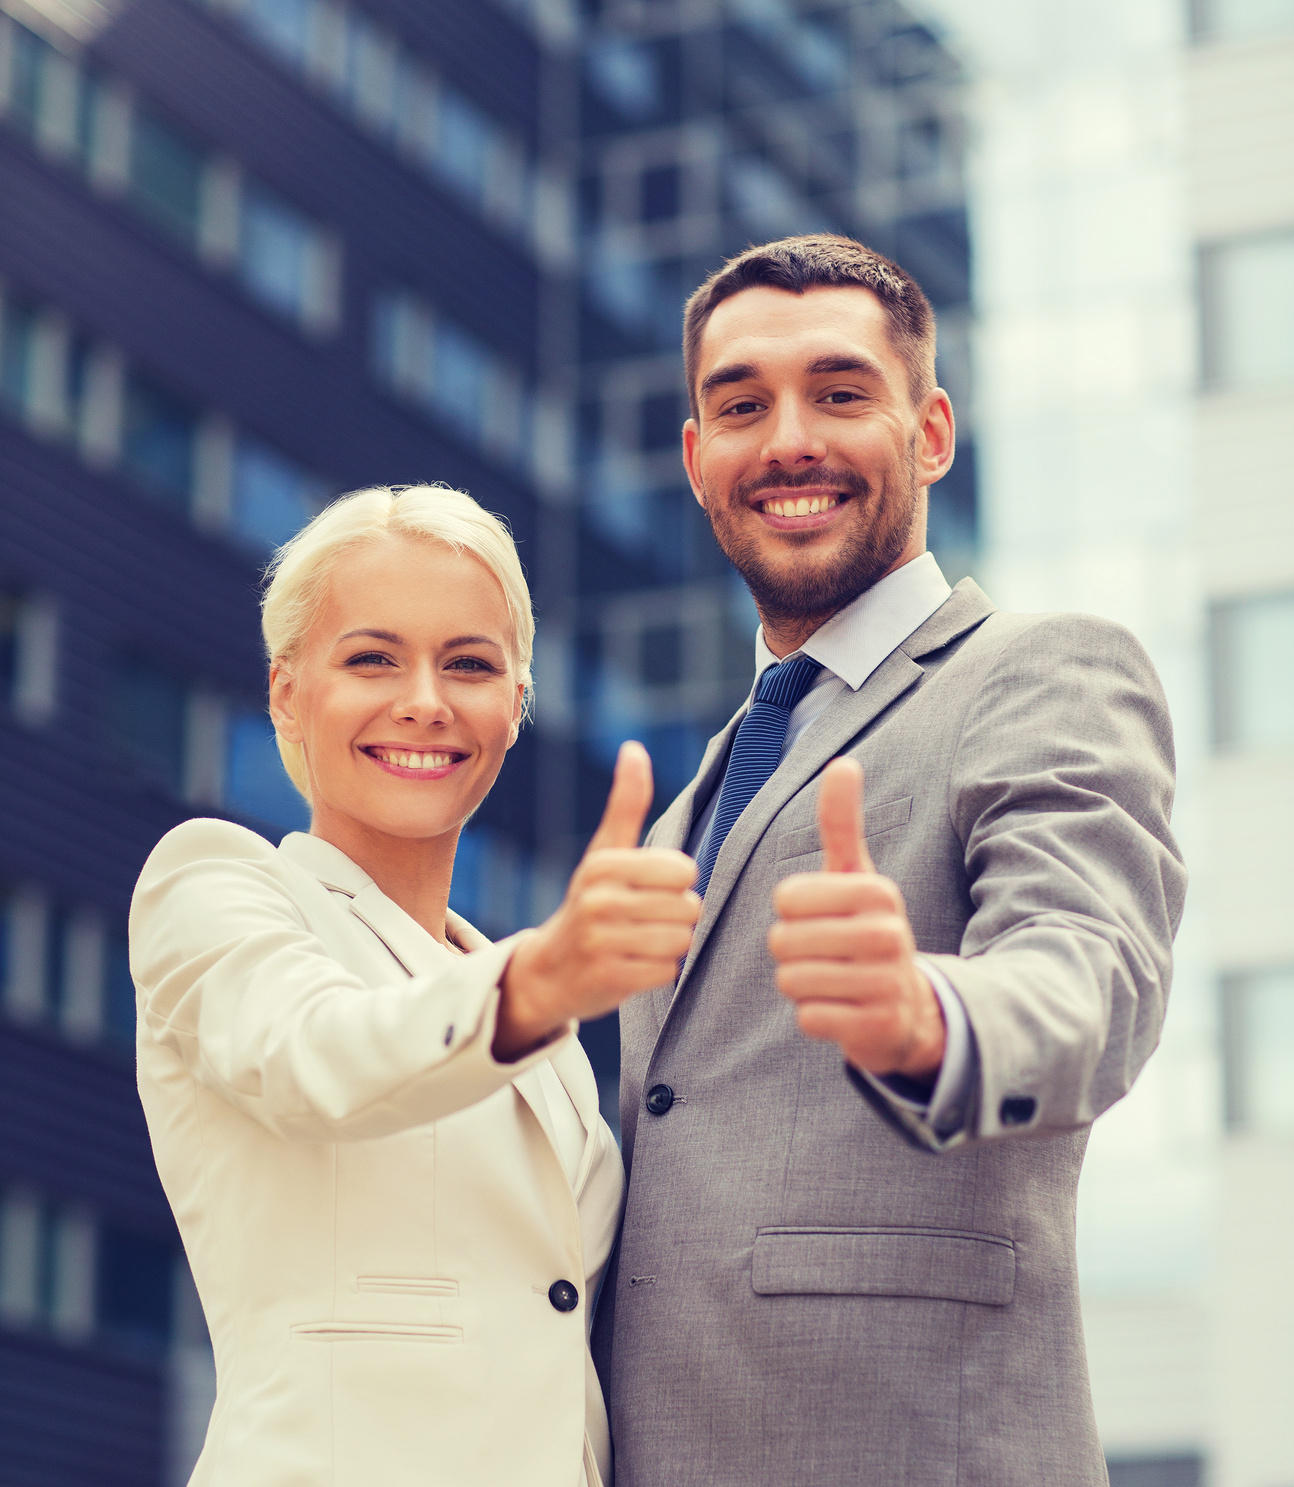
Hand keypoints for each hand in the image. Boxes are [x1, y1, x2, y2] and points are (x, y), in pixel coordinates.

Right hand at [494, 741, 700, 1060]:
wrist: (548, 971)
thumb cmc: (590, 904)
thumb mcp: (604, 852)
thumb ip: (626, 803)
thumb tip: (634, 748)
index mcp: (602, 863)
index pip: (684, 870)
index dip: (677, 883)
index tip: (648, 889)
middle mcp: (598, 900)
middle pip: (688, 907)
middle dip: (675, 916)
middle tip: (643, 921)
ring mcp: (601, 942)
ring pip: (680, 940)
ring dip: (668, 945)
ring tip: (637, 943)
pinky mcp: (609, 980)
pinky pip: (667, 972)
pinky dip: (656, 973)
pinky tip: (630, 966)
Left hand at [767, 758, 944, 1080]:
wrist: (909, 1008)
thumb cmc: (867, 930)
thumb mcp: (856, 876)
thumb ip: (841, 823)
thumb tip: (842, 763)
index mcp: (879, 892)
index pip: (786, 897)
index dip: (791, 912)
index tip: (822, 918)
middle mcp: (889, 936)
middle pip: (784, 940)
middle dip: (791, 951)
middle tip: (825, 954)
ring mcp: (886, 984)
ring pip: (792, 980)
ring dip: (801, 984)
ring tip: (834, 979)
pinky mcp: (876, 1028)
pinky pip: (808, 1017)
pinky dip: (814, 1016)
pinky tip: (842, 1009)